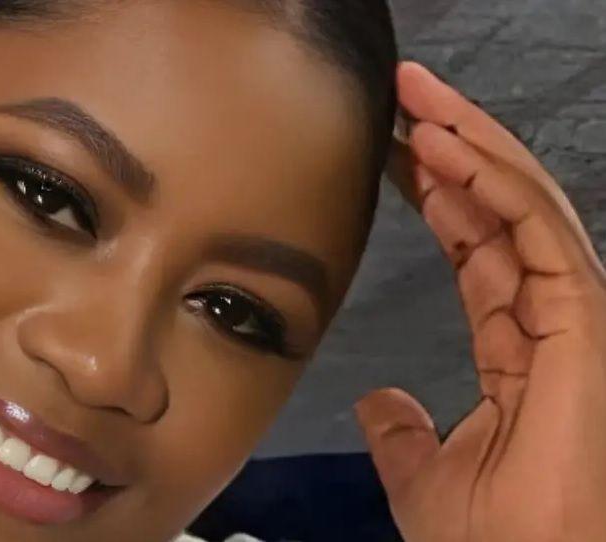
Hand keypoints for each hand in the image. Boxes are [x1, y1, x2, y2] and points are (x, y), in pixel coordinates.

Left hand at [356, 61, 605, 540]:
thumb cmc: (494, 540)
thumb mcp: (426, 473)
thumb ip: (406, 432)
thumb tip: (382, 404)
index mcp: (521, 351)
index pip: (481, 252)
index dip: (441, 200)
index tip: (396, 160)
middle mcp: (553, 324)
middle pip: (503, 215)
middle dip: (456, 151)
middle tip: (407, 101)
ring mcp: (574, 318)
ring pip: (523, 206)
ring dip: (470, 145)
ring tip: (419, 99)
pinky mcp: (584, 319)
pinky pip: (536, 228)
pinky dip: (493, 180)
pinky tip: (447, 143)